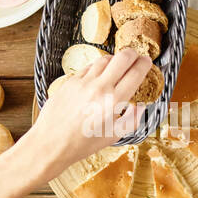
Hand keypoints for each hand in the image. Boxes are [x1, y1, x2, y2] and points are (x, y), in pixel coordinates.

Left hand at [23, 48, 152, 176]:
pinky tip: (98, 77)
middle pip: (122, 57)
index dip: (145, 64)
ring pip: (104, 59)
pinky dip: (96, 69)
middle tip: (135, 57)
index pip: (135, 73)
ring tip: (117, 67)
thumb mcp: (114, 136)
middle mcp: (99, 88)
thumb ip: (132, 119)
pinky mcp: (69, 81)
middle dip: (132, 54)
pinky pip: (87, 68)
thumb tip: (141, 106)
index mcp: (113, 102)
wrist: (51, 144)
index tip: (146, 62)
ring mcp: (82, 82)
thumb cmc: (83, 143)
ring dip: (114, 61)